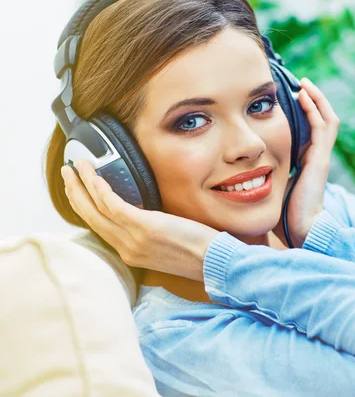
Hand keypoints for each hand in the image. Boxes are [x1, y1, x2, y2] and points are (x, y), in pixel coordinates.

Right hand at [61, 159, 219, 280]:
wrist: (213, 262)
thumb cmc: (197, 253)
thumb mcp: (165, 247)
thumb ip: (149, 235)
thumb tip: (146, 216)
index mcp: (130, 253)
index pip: (99, 228)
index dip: (84, 207)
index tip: (77, 190)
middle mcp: (126, 248)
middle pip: (90, 218)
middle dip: (75, 193)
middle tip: (66, 173)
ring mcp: (133, 239)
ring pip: (97, 209)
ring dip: (82, 185)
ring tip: (74, 167)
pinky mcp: (144, 227)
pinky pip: (114, 206)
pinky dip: (101, 190)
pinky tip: (94, 177)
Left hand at [274, 77, 339, 247]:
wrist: (302, 230)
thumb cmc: (285, 215)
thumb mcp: (274, 188)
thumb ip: (266, 176)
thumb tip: (242, 170)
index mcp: (308, 163)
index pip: (312, 131)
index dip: (305, 114)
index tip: (289, 99)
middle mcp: (318, 157)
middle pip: (323, 121)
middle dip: (313, 102)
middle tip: (300, 85)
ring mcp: (322, 156)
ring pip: (327, 119)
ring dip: (316, 99)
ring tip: (304, 84)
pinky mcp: (321, 157)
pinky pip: (322, 125)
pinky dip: (314, 108)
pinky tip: (303, 95)